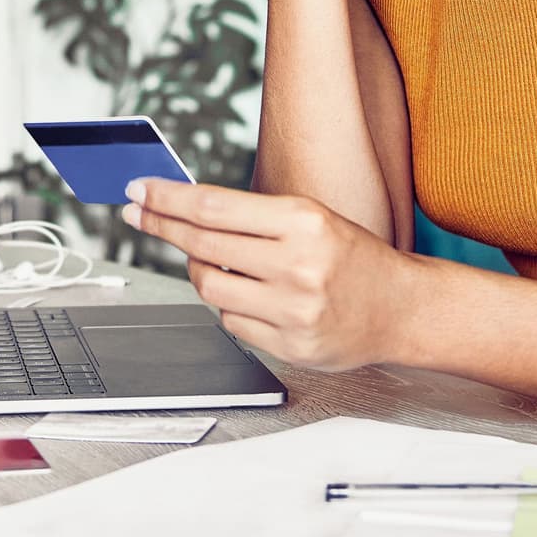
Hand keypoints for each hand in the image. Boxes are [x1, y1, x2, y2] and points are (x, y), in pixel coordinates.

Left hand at [122, 177, 411, 371]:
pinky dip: (229, 306)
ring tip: (215, 261)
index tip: (138, 190)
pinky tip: (250, 296)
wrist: (400, 309)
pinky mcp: (291, 346)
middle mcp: (298, 265)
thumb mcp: (310, 218)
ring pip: (210, 287)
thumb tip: (183, 208)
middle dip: (161, 226)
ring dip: (200, 271)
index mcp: (303, 221)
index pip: (213, 207)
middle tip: (137, 213)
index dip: (167, 199)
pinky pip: (231, 322)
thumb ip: (252, 216)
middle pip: (203, 245)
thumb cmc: (351, 257)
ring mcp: (294, 310)